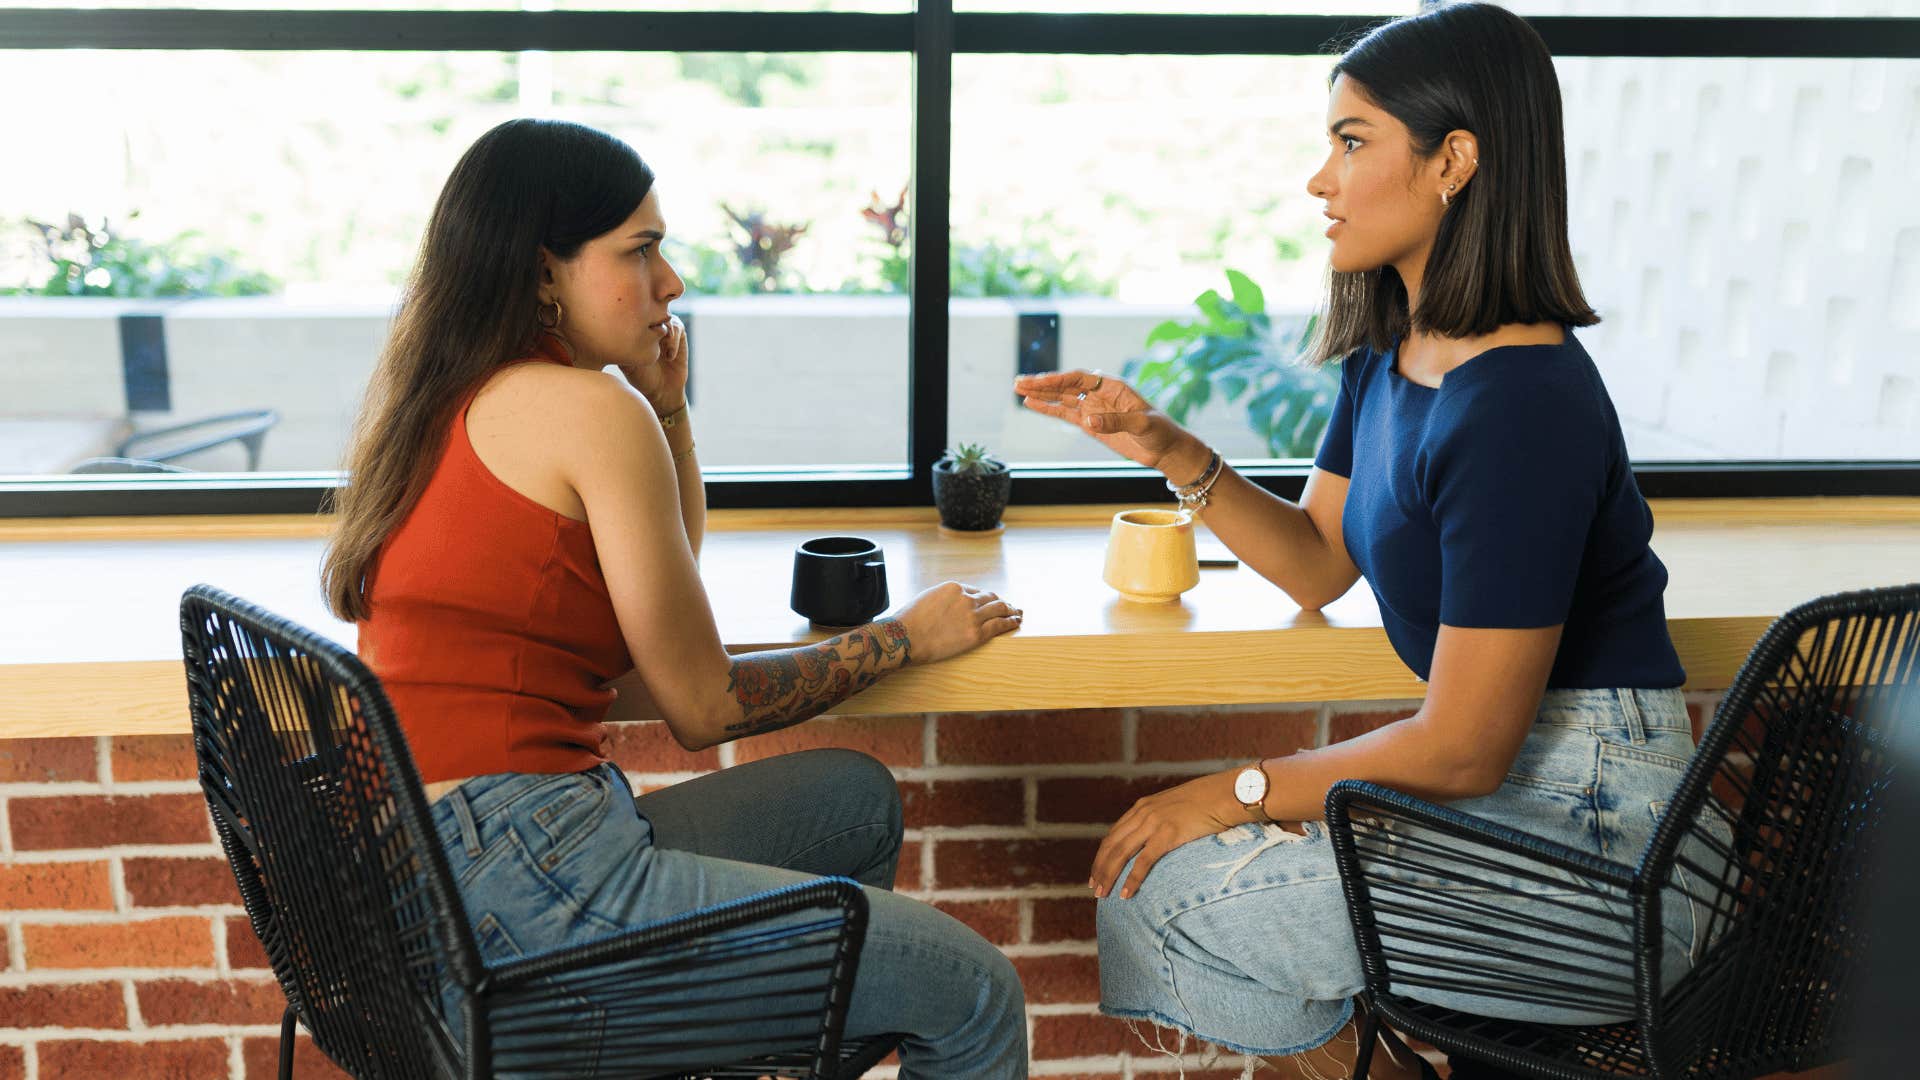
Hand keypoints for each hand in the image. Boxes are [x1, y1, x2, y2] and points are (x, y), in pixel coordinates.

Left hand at [618, 314, 688, 414]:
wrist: (662, 390)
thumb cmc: (641, 378)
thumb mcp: (627, 364)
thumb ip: (623, 347)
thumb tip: (614, 332)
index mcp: (633, 329)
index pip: (631, 312)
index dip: (633, 318)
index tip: (633, 337)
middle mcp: (648, 325)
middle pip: (648, 308)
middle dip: (649, 322)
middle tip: (650, 341)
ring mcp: (663, 328)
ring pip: (663, 316)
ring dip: (662, 333)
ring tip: (661, 353)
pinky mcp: (678, 334)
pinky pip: (676, 327)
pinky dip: (672, 341)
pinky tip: (669, 357)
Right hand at [891, 581, 1021, 665]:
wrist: (905, 637)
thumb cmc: (909, 621)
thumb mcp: (927, 598)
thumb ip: (943, 599)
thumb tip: (949, 605)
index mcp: (954, 587)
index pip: (976, 591)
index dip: (984, 597)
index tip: (990, 602)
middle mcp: (966, 598)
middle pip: (991, 597)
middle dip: (1001, 601)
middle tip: (1009, 605)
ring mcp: (973, 615)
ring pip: (1000, 608)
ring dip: (1011, 610)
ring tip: (1017, 612)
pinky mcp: (976, 634)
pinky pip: (1000, 625)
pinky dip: (1011, 622)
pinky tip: (1016, 622)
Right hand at [1014, 369, 1208, 482]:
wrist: (1166, 449)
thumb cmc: (1160, 432)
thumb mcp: (1143, 425)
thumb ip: (1116, 421)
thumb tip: (1089, 421)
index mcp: (1113, 387)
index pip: (1080, 378)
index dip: (1059, 379)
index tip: (1039, 382)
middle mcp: (1100, 394)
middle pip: (1066, 385)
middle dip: (1043, 384)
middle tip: (1019, 382)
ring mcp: (1093, 408)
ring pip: (1062, 398)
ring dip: (1041, 394)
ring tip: (1018, 389)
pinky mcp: (1090, 424)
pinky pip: (1065, 414)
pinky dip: (1048, 409)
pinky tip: (1032, 404)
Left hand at [1090, 771, 1248, 899]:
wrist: (1226, 794)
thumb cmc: (1208, 803)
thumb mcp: (1177, 807)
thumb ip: (1163, 820)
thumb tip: (1159, 838)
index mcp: (1142, 807)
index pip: (1113, 835)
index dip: (1102, 855)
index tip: (1096, 872)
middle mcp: (1143, 813)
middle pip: (1112, 845)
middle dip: (1100, 868)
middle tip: (1093, 889)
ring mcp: (1154, 823)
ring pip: (1121, 853)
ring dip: (1109, 875)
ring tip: (1102, 894)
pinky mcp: (1168, 834)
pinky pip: (1143, 861)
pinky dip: (1132, 879)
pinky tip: (1125, 894)